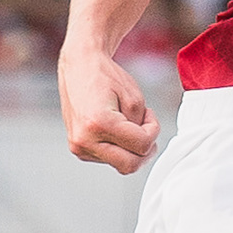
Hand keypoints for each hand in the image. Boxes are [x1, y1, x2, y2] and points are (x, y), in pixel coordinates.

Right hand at [59, 44, 158, 173]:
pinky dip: (118, 148)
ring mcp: (79, 146)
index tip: (150, 115)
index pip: (141, 145)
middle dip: (144, 149)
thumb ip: (142, 127)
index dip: (153, 131)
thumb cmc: (104, 77)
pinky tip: (116, 130)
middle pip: (129, 166)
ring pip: (119, 164)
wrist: (79, 67)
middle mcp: (84, 139)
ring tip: (128, 124)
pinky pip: (107, 159)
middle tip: (147, 130)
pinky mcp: (78, 148)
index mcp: (99, 124)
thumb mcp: (134, 98)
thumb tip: (142, 147)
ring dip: (130, 149)